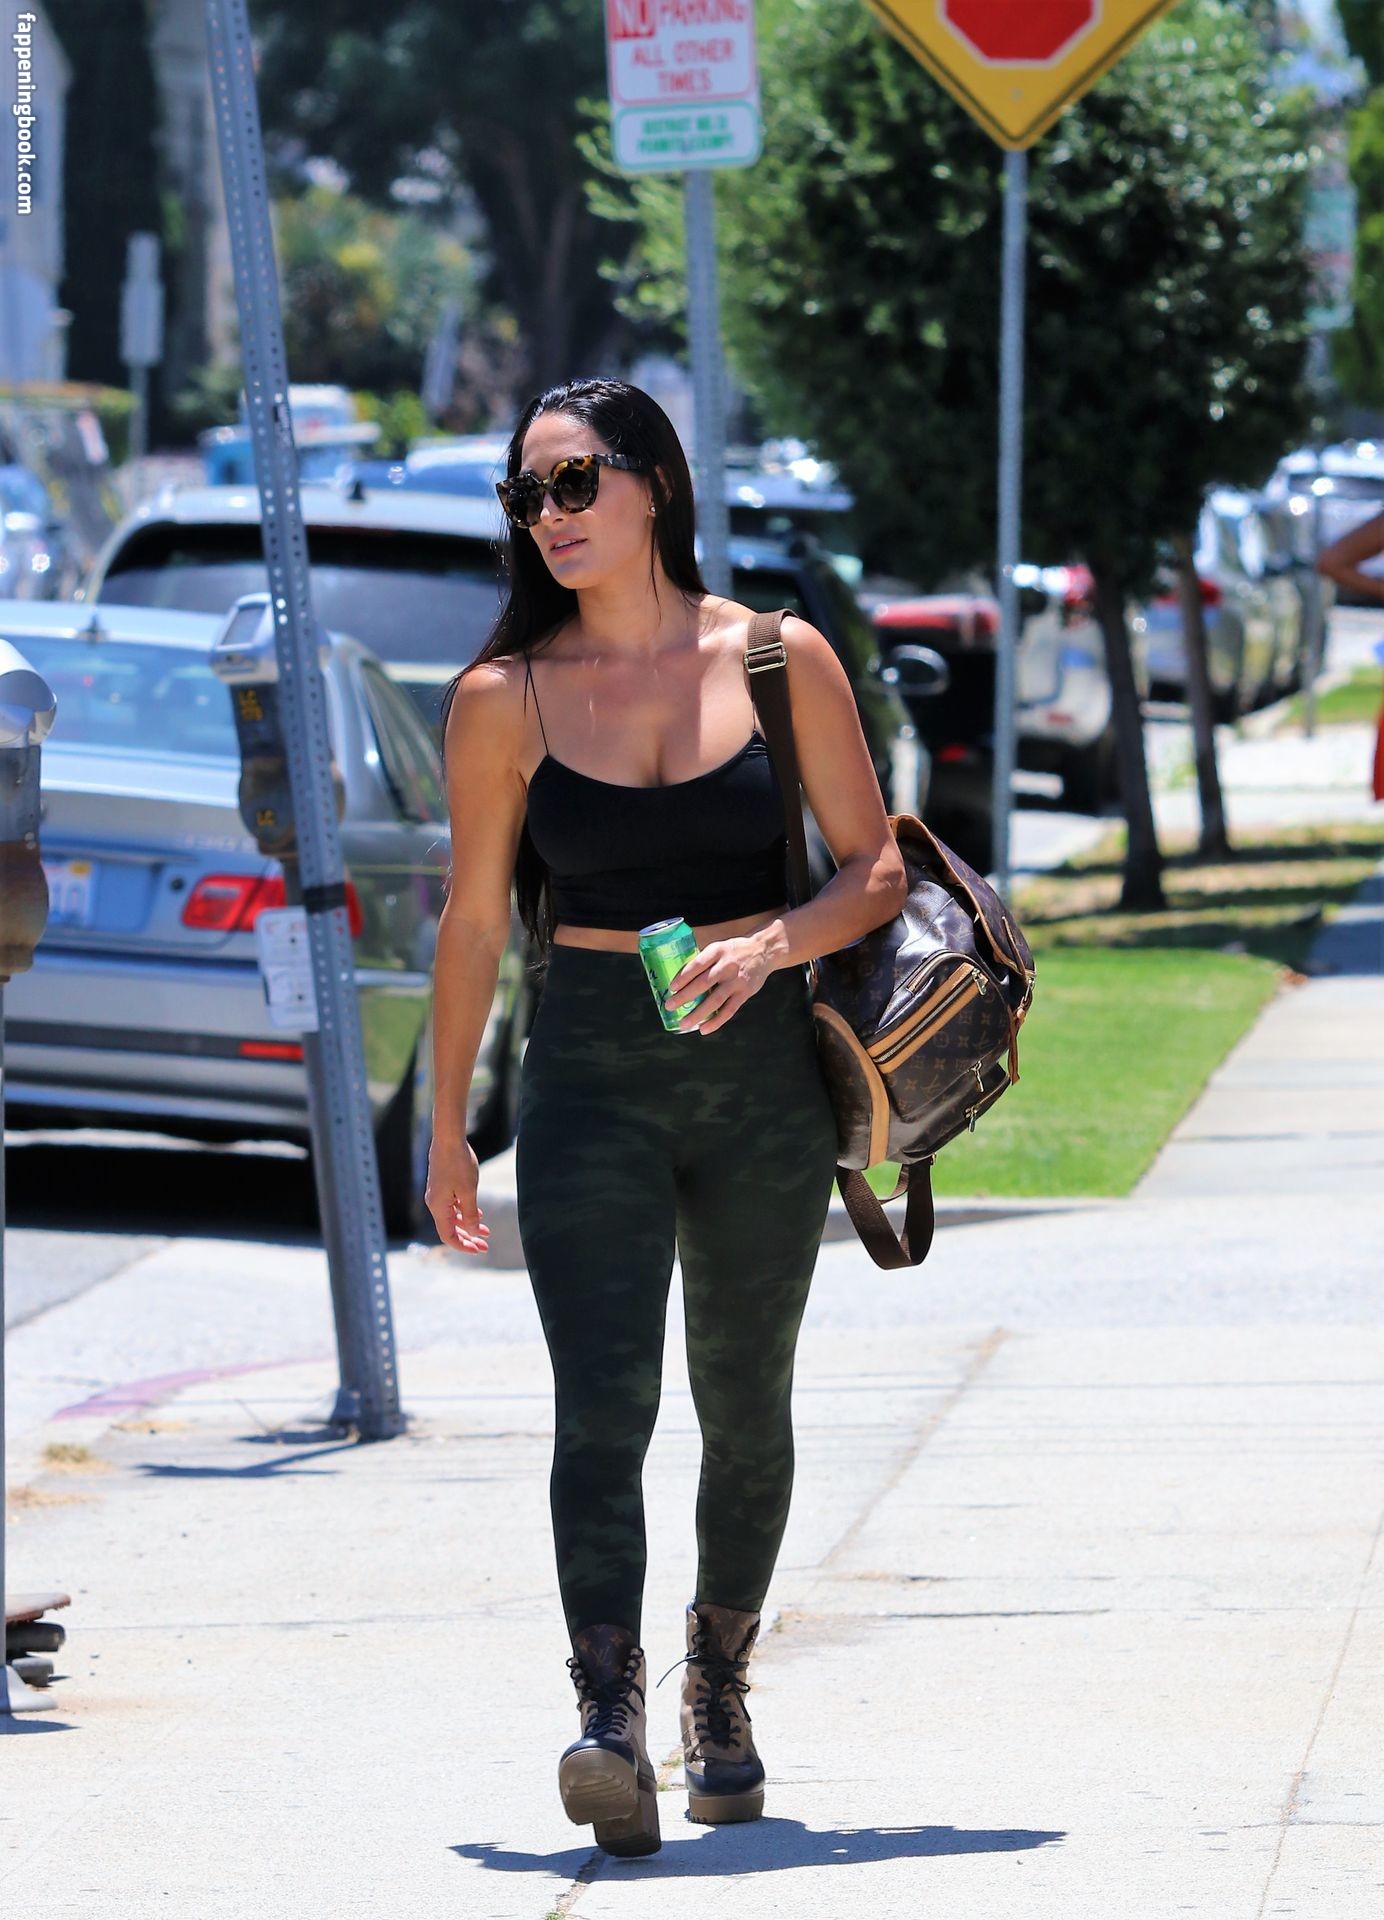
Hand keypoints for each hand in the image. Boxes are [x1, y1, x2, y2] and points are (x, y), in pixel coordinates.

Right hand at [425, 1134, 489, 1253]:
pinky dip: (464, 1212)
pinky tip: (479, 1212)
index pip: (448, 1236)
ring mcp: (437, 1194)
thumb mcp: (468, 1192)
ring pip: (452, 1217)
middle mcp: (434, 1203)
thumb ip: (470, 1214)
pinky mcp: (442, 1185)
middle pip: (450, 1229)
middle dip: (468, 1238)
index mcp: (438, 1208)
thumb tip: (473, 1232)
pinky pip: (452, 1206)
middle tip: (486, 1246)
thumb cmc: (458, 1164)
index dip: (463, 1246)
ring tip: (486, 1231)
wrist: (448, 1139)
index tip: (479, 1250)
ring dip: (468, 1225)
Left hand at [664, 934, 774, 1033]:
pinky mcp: (745, 993)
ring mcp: (737, 981)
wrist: (763, 950)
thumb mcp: (718, 948)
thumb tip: (677, 980)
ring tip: (683, 1023)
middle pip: (703, 983)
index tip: (671, 987)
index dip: (684, 976)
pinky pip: (729, 1010)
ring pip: (715, 1000)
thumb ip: (702, 962)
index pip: (698, 964)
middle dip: (685, 996)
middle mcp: (727, 966)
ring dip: (697, 1014)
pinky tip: (703, 1029)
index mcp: (717, 951)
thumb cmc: (732, 952)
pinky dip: (716, 1022)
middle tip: (670, 1006)